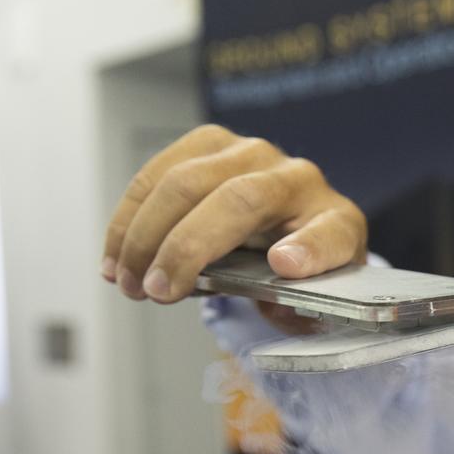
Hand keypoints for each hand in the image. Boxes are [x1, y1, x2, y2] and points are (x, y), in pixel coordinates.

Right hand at [104, 124, 366, 303]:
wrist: (288, 233)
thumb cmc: (298, 271)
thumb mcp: (306, 300)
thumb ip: (295, 308)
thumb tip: (275, 304)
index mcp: (336, 223)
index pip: (331, 235)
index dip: (309, 250)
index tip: (285, 265)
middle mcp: (299, 180)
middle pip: (238, 200)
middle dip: (186, 247)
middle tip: (154, 291)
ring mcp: (252, 154)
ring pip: (187, 181)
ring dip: (145, 233)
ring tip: (127, 281)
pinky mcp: (210, 145)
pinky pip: (159, 173)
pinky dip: (130, 218)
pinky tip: (116, 257)